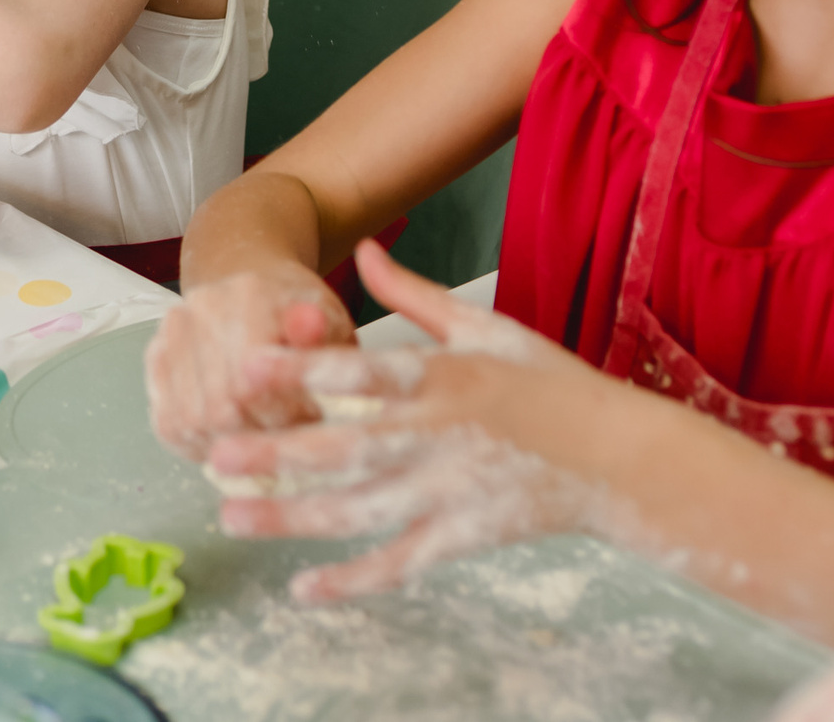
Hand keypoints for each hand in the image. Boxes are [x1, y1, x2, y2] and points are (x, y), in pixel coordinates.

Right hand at [146, 257, 354, 461]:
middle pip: (218, 409)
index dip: (282, 420)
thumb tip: (309, 325)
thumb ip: (322, 331)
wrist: (255, 295)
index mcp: (248, 295)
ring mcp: (169, 335)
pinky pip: (168, 424)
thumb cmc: (300, 318)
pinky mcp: (155, 360)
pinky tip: (230, 440)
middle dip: (257, 436)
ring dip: (227, 445)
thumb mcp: (330, 321)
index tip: (308, 425)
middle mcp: (199, 309)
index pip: (251, 385)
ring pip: (190, 422)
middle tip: (287, 439)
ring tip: (261, 440)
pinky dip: (200, 445)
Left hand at [202, 243, 627, 599]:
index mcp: (443, 377)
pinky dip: (353, 579)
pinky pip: (400, 562)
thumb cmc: (549, 384)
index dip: (302, 368)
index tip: (244, 367)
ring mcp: (451, 492)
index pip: (362, 371)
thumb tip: (363, 246)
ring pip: (360, 509)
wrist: (619, 458)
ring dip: (294, 515)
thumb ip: (413, 294)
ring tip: (233, 517)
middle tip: (214, 455)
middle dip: (277, 452)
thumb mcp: (484, 326)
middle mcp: (440, 436)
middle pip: (346, 446)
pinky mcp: (464, 537)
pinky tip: (304, 587)